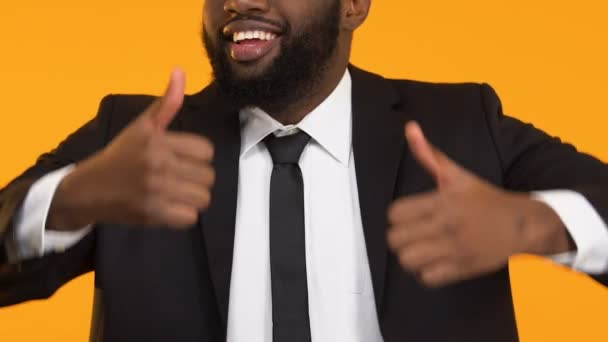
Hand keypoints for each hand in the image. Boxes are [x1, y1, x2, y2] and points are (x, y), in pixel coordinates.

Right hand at [48, 69, 214, 229]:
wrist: (88, 189)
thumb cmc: (120, 156)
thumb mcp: (142, 127)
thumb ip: (167, 103)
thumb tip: (180, 71)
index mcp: (158, 141)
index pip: (206, 151)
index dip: (198, 156)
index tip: (182, 158)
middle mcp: (158, 164)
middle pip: (208, 176)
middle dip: (197, 178)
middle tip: (179, 177)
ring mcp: (156, 190)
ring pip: (203, 198)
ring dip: (193, 198)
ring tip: (177, 193)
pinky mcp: (153, 214)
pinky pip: (190, 218)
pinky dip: (183, 215)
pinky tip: (170, 207)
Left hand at [387, 122, 570, 286]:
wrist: (521, 223)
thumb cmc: (484, 198)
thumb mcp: (456, 174)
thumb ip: (428, 154)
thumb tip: (410, 127)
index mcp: (441, 201)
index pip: (395, 214)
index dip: (397, 216)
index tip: (407, 216)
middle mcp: (446, 225)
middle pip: (395, 240)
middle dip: (400, 237)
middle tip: (412, 233)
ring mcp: (454, 249)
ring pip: (408, 261)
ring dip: (410, 256)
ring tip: (421, 248)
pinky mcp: (463, 268)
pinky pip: (427, 279)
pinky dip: (426, 273)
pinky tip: (434, 262)